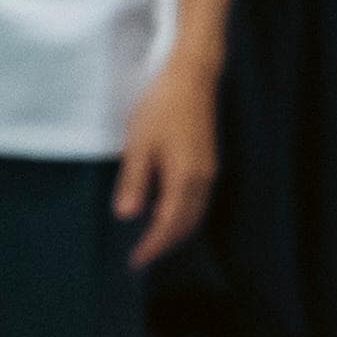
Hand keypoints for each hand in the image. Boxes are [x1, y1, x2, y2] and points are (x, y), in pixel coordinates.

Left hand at [114, 49, 220, 266]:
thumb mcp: (139, 144)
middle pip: (187, 223)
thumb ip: (134, 182)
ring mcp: (209, 169)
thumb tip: (127, 216)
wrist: (192, 75)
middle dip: (166, 243)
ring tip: (154, 240)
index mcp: (184, 177)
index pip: (168, 223)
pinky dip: (185, 214)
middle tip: (142, 256)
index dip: (152, 245)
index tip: (135, 261)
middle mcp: (202, 178)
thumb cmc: (162, 106)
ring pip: (196, 212)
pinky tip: (168, 211)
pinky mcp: (209, 159)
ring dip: (176, 230)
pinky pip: (199, 199)